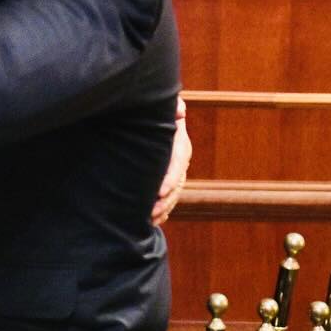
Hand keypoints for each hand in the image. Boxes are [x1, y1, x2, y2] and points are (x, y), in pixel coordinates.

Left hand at [151, 96, 191, 225]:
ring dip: (163, 209)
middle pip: (176, 186)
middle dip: (165, 201)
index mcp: (181, 147)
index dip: (169, 180)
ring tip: (149, 220)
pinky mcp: (165, 181)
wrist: (152, 120)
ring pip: (173, 196)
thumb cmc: (155, 113)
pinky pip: (167, 200)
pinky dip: (162, 212)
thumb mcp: (162, 107)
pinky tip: (152, 223)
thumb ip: (171, 107)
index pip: (178, 165)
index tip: (158, 192)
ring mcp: (174, 174)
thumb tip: (180, 110)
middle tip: (150, 213)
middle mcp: (180, 163)